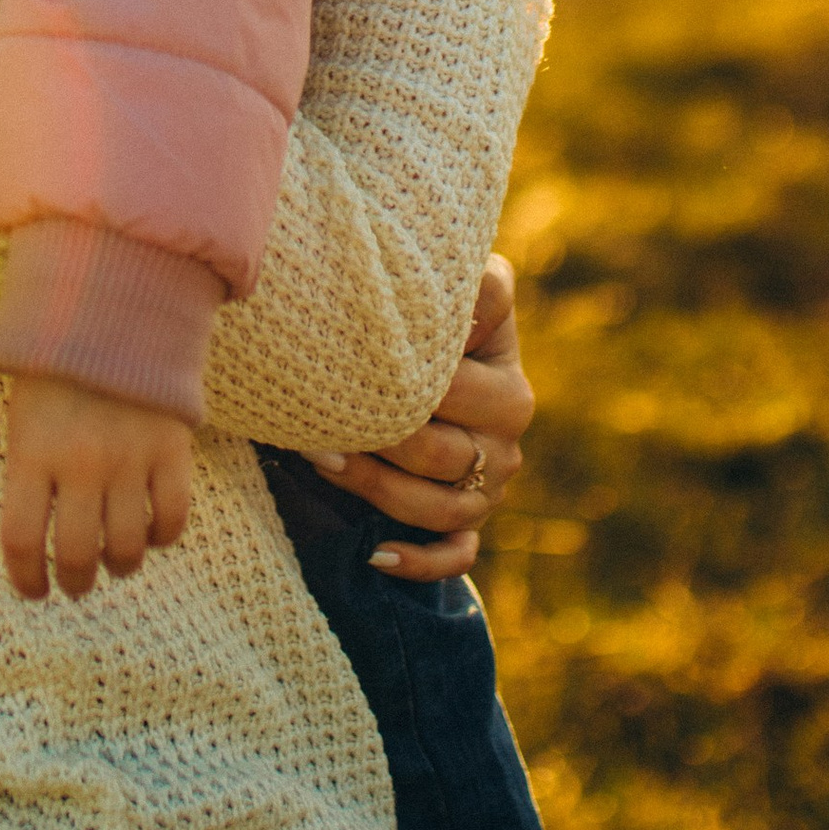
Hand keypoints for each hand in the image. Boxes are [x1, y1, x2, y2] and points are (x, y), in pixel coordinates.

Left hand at [0, 374, 195, 603]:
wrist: (115, 309)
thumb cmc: (57, 368)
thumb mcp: (24, 415)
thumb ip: (27, 473)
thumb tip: (33, 542)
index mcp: (32, 452)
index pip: (21, 540)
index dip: (25, 579)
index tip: (33, 592)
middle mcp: (80, 462)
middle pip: (78, 555)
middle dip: (75, 582)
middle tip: (77, 585)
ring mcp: (130, 458)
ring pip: (128, 548)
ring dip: (121, 566)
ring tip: (116, 562)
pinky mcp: (172, 450)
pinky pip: (173, 518)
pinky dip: (164, 537)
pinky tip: (153, 531)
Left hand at [316, 253, 531, 580]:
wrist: (448, 377)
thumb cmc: (441, 329)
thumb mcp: (464, 297)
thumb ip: (468, 281)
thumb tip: (461, 268)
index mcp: (509, 388)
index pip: (459, 392)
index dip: (409, 382)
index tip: (356, 365)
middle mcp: (507, 443)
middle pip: (444, 454)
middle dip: (380, 438)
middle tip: (319, 418)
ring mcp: (491, 489)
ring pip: (441, 510)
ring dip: (377, 491)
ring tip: (321, 460)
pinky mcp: (471, 526)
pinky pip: (455, 558)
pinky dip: (418, 561)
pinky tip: (374, 554)